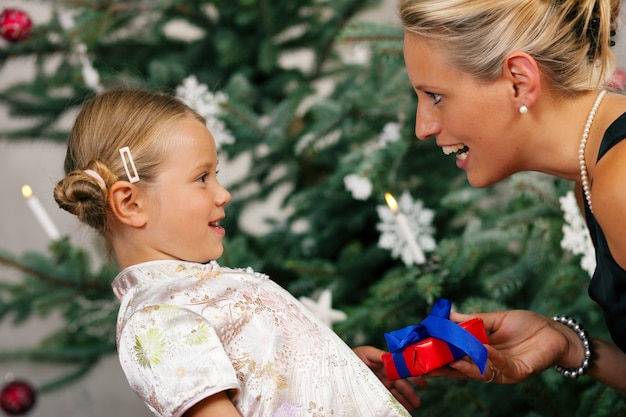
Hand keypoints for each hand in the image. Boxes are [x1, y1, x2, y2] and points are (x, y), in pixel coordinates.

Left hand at [353, 345, 426, 410]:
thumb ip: (380, 355)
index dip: (413, 375)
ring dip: (406, 400)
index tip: (422, 382)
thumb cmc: (353, 356)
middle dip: (411, 393)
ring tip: (412, 408)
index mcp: (386, 363)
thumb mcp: (366, 353)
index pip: (402, 370)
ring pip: (397, 393)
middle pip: (401, 384)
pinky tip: (403, 408)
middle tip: (418, 402)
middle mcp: (386, 374)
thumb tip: (393, 357)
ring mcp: (382, 383)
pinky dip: (397, 403)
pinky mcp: (377, 391)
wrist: (340, 366)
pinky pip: (389, 397)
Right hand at [426, 310, 570, 383]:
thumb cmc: (527, 325)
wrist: (556, 332)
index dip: (438, 356)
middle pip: (461, 370)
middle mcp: (488, 365)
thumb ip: (472, 320)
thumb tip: (448, 315)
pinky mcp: (518, 373)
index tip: (420, 352)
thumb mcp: (495, 319)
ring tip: (450, 358)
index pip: (455, 358)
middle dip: (443, 368)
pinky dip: (490, 358)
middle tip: (426, 364)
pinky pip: (501, 367)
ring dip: (464, 366)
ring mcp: (502, 371)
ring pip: (478, 372)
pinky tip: (482, 348)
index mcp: (481, 353)